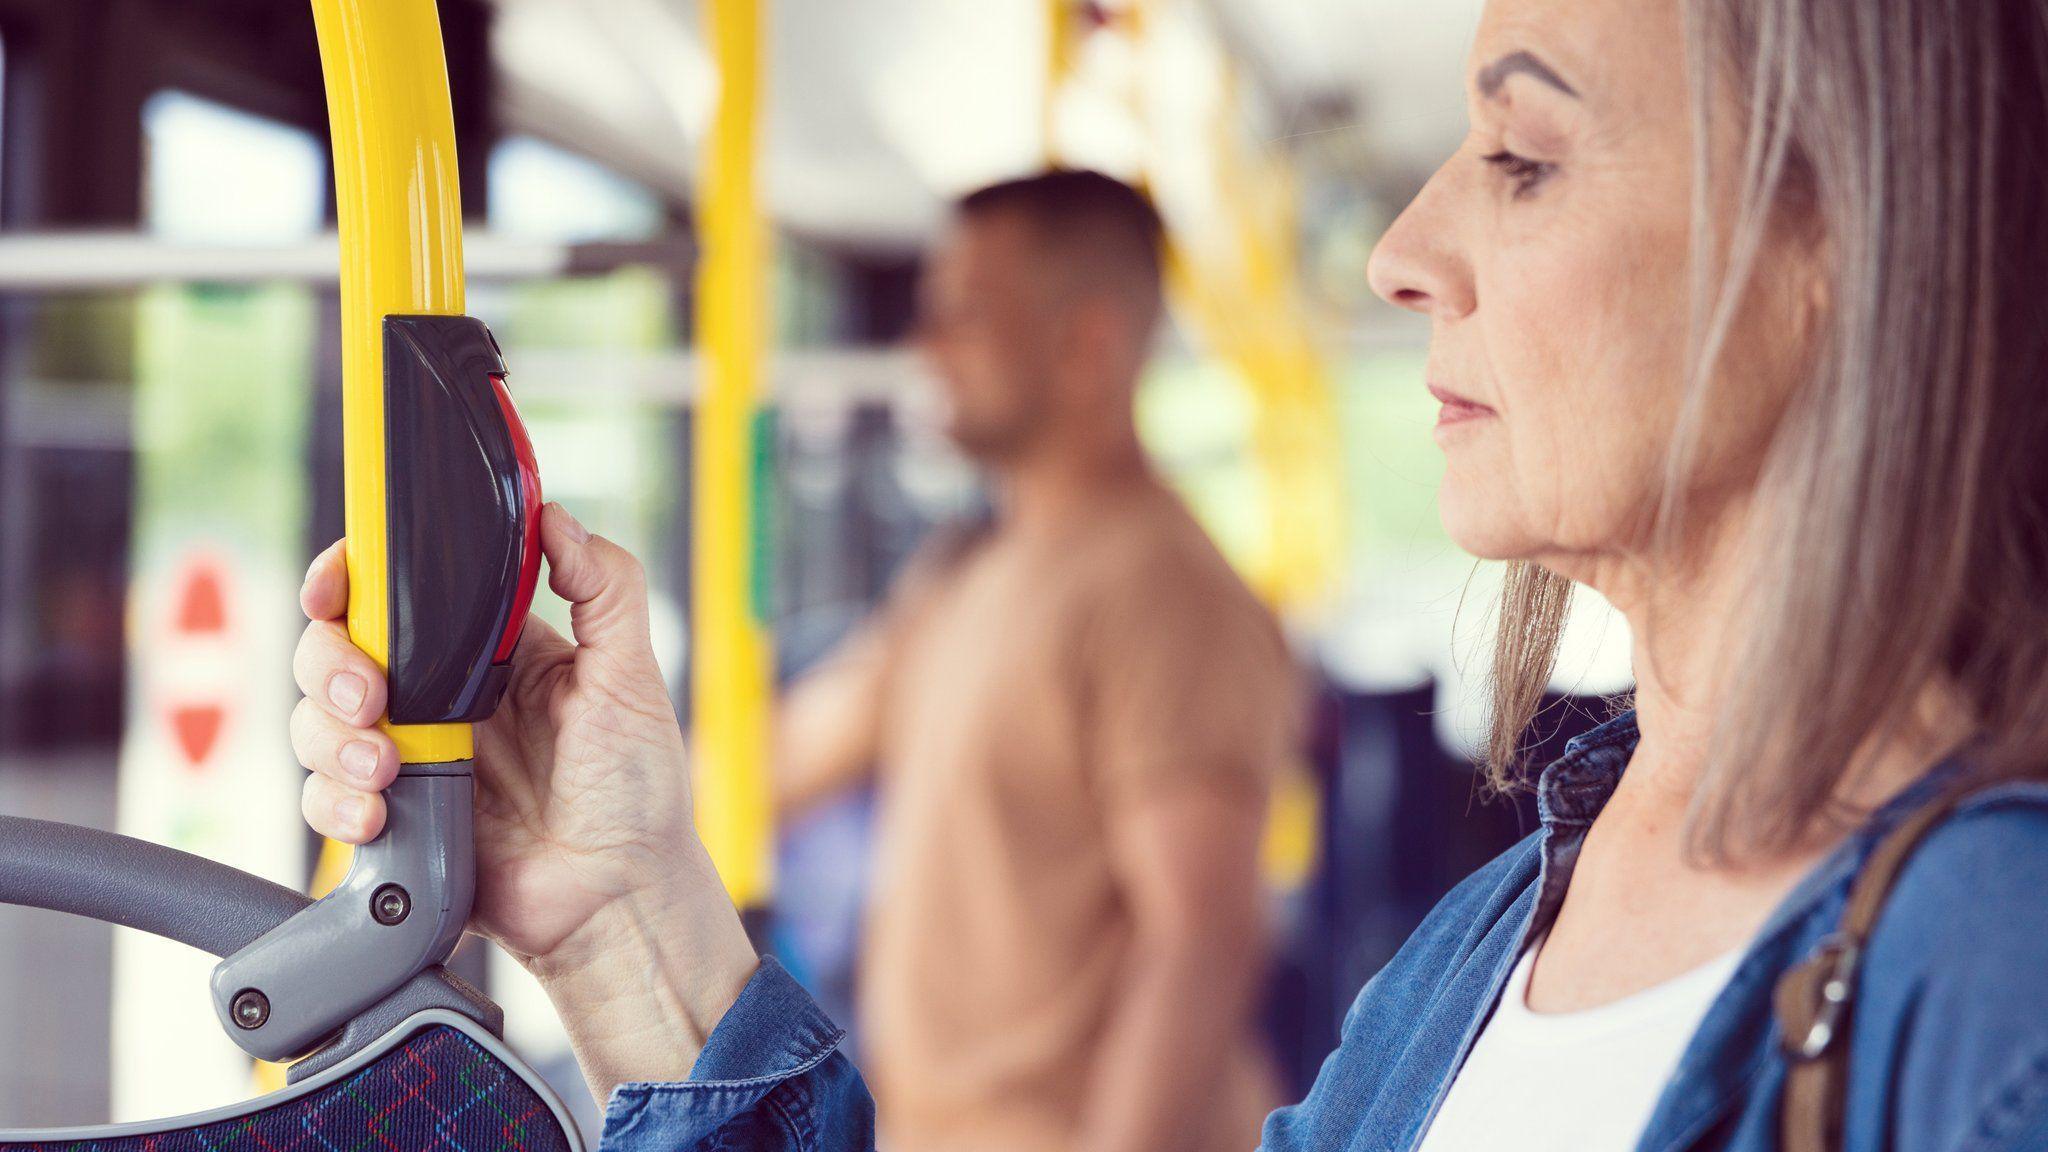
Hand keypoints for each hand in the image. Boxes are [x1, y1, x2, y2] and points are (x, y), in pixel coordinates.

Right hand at [290, 503, 755, 1086]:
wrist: (618, 896)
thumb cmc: (636, 791)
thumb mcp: (631, 677)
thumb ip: (605, 588)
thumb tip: (554, 515)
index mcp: (489, 653)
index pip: (397, 594)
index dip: (349, 579)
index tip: (338, 584)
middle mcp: (437, 699)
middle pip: (334, 650)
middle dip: (332, 664)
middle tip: (372, 699)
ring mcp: (408, 760)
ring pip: (316, 722)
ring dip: (332, 738)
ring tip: (387, 769)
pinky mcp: (393, 821)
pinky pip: (323, 800)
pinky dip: (336, 804)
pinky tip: (382, 815)